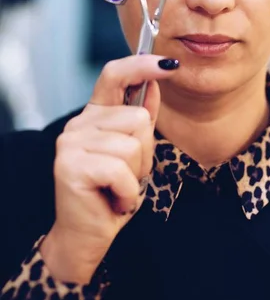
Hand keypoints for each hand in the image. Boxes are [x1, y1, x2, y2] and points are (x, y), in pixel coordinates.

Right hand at [40, 54, 177, 282]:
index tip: (169, 65)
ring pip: (132, 144)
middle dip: (145, 152)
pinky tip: (114, 200)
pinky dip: (128, 191)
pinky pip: (122, 170)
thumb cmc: (112, 192)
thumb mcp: (135, 152)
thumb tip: (155, 83)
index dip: (142, 64)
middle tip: (128, 175)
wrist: (87, 235)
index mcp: (95, 115)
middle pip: (137, 118)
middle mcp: (78, 123)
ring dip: (136, 174)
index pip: (114, 74)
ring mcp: (71, 143)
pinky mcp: (70, 166)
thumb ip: (141, 117)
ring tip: (120, 188)